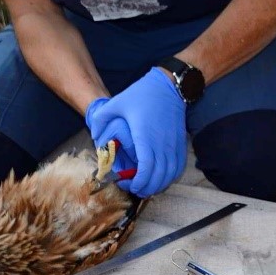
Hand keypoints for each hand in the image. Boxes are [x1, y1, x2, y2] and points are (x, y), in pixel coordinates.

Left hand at [84, 69, 186, 197]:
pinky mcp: (181, 143)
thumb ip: (100, 119)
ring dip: (159, 185)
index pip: (146, 168)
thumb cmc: (142, 94)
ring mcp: (173, 144)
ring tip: (146, 186)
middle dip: (146, 188)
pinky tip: (160, 177)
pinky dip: (170, 177)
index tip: (128, 184)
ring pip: (170, 174)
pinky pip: (178, 166)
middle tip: (134, 189)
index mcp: (145, 136)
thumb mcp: (116, 103)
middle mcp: (162, 143)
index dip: (138, 181)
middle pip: (158, 176)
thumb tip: (94, 136)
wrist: (169, 85)